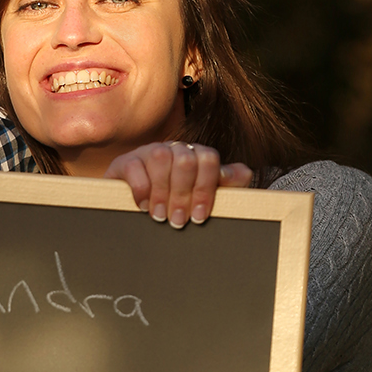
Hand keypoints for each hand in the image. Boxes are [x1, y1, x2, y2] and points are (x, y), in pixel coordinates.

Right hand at [104, 141, 252, 226]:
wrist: (134, 203)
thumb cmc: (174, 202)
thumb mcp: (201, 195)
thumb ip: (226, 183)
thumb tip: (246, 173)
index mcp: (196, 155)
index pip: (208, 159)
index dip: (205, 189)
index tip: (200, 216)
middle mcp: (174, 149)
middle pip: (185, 160)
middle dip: (183, 195)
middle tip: (179, 221)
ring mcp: (149, 152)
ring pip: (160, 159)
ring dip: (162, 192)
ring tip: (160, 216)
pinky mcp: (125, 161)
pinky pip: (135, 167)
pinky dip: (141, 189)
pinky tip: (143, 206)